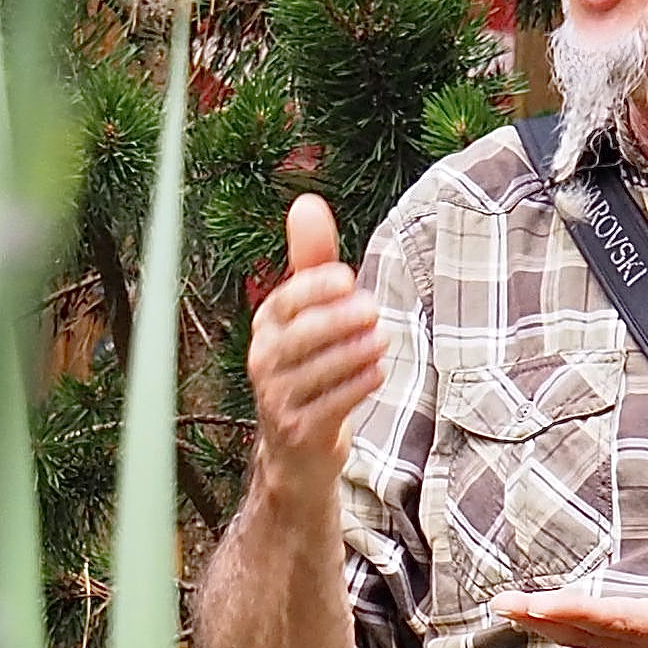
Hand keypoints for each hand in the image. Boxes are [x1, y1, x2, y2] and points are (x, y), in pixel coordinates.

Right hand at [244, 195, 385, 496]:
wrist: (297, 446)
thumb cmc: (308, 364)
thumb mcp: (308, 311)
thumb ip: (310, 258)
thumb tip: (307, 202)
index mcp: (267, 324)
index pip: (286, 300)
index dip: (314, 288)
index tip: (346, 278)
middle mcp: (264, 359)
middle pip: (300, 336)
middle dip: (338, 320)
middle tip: (373, 309)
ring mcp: (278, 398)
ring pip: (318, 370)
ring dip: (355, 352)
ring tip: (382, 338)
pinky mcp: (299, 431)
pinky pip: (330, 404)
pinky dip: (357, 385)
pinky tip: (377, 372)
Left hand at [487, 573, 647, 647]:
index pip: (610, 620)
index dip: (573, 611)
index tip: (538, 605)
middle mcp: (642, 646)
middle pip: (582, 630)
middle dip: (541, 617)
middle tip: (501, 604)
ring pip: (580, 635)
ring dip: (544, 622)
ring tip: (507, 607)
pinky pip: (589, 635)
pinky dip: (563, 625)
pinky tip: (543, 618)